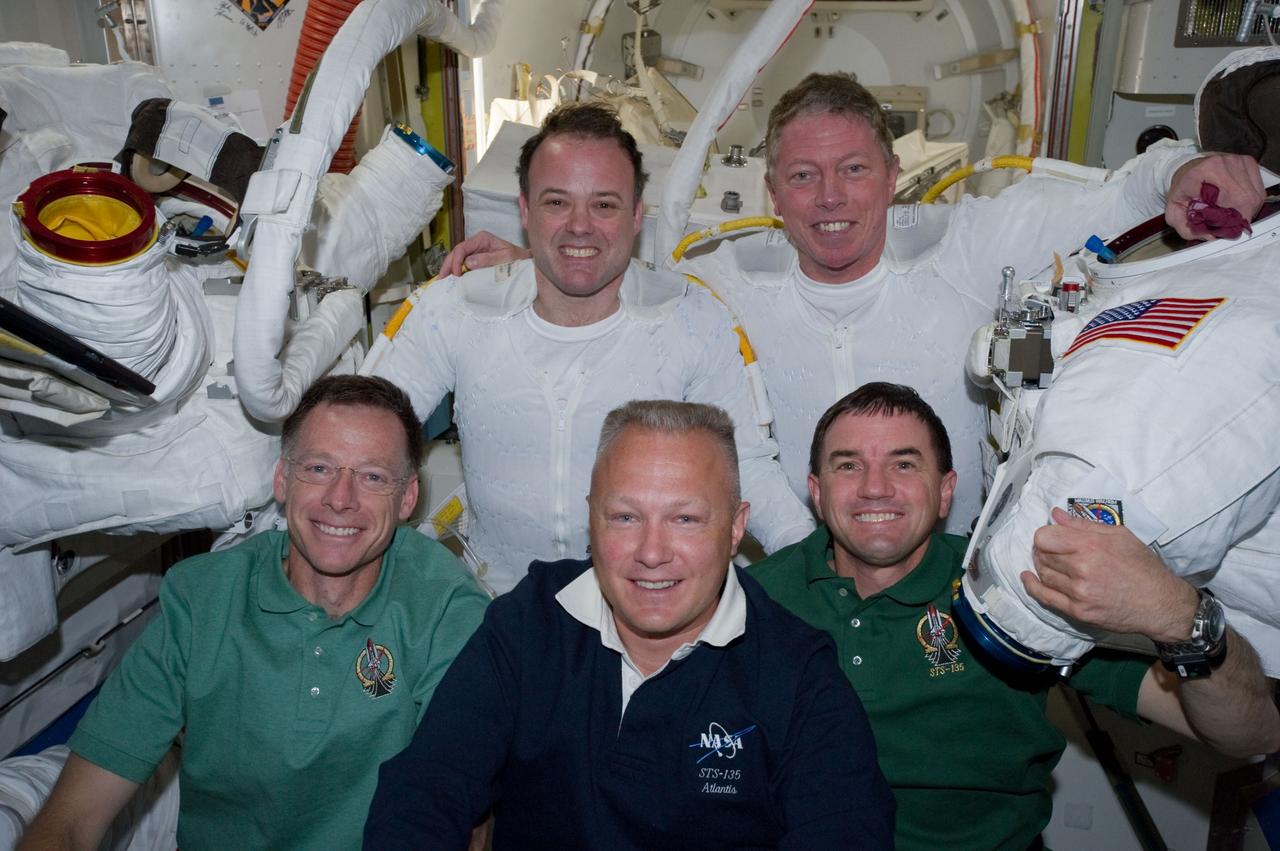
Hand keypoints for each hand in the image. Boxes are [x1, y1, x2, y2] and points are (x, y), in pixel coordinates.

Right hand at [437, 231, 530, 277]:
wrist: (526, 263)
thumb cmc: (518, 259)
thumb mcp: (505, 258)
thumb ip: (488, 259)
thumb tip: (468, 262)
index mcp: (482, 238)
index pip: (462, 248)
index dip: (456, 261)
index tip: (456, 274)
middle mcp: (476, 243)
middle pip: (456, 253)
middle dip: (448, 265)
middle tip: (441, 279)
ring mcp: (475, 252)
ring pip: (457, 259)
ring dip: (450, 269)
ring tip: (443, 281)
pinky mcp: (476, 261)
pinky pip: (463, 265)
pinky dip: (457, 272)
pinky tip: (452, 280)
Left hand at [1020, 507, 1198, 640]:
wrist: (1159, 603)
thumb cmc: (1142, 566)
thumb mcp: (1119, 535)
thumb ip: (1083, 525)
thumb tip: (1056, 514)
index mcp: (1091, 546)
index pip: (1045, 537)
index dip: (1045, 535)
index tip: (1052, 536)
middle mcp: (1082, 569)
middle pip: (1042, 555)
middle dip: (1043, 550)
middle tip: (1050, 549)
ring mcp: (1079, 593)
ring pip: (1044, 574)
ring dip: (1041, 566)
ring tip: (1048, 561)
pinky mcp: (1078, 611)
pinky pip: (1045, 598)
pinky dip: (1032, 586)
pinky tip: (1028, 578)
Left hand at [1164, 153, 1264, 240]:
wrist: (1187, 167)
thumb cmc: (1182, 190)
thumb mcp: (1174, 213)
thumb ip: (1187, 229)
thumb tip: (1212, 237)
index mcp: (1197, 176)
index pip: (1223, 204)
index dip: (1227, 221)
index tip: (1222, 229)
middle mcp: (1220, 164)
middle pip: (1244, 201)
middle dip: (1239, 218)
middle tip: (1228, 224)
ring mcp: (1237, 161)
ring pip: (1254, 197)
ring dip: (1246, 210)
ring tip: (1231, 212)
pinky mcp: (1248, 162)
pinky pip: (1258, 189)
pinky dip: (1251, 201)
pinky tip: (1238, 202)